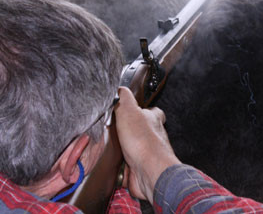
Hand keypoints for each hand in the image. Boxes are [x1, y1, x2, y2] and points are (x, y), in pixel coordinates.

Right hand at [114, 87, 180, 202]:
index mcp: (153, 119)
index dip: (144, 109)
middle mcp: (153, 137)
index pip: (152, 110)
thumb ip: (124, 98)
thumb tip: (120, 88)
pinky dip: (120, 167)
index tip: (134, 108)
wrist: (149, 172)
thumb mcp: (129, 110)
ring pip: (134, 149)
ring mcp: (147, 154)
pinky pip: (128, 167)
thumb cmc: (143, 141)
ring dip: (123, 149)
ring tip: (108, 145)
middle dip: (129, 131)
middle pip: (142, 130)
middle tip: (114, 128)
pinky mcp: (139, 170)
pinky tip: (112, 163)